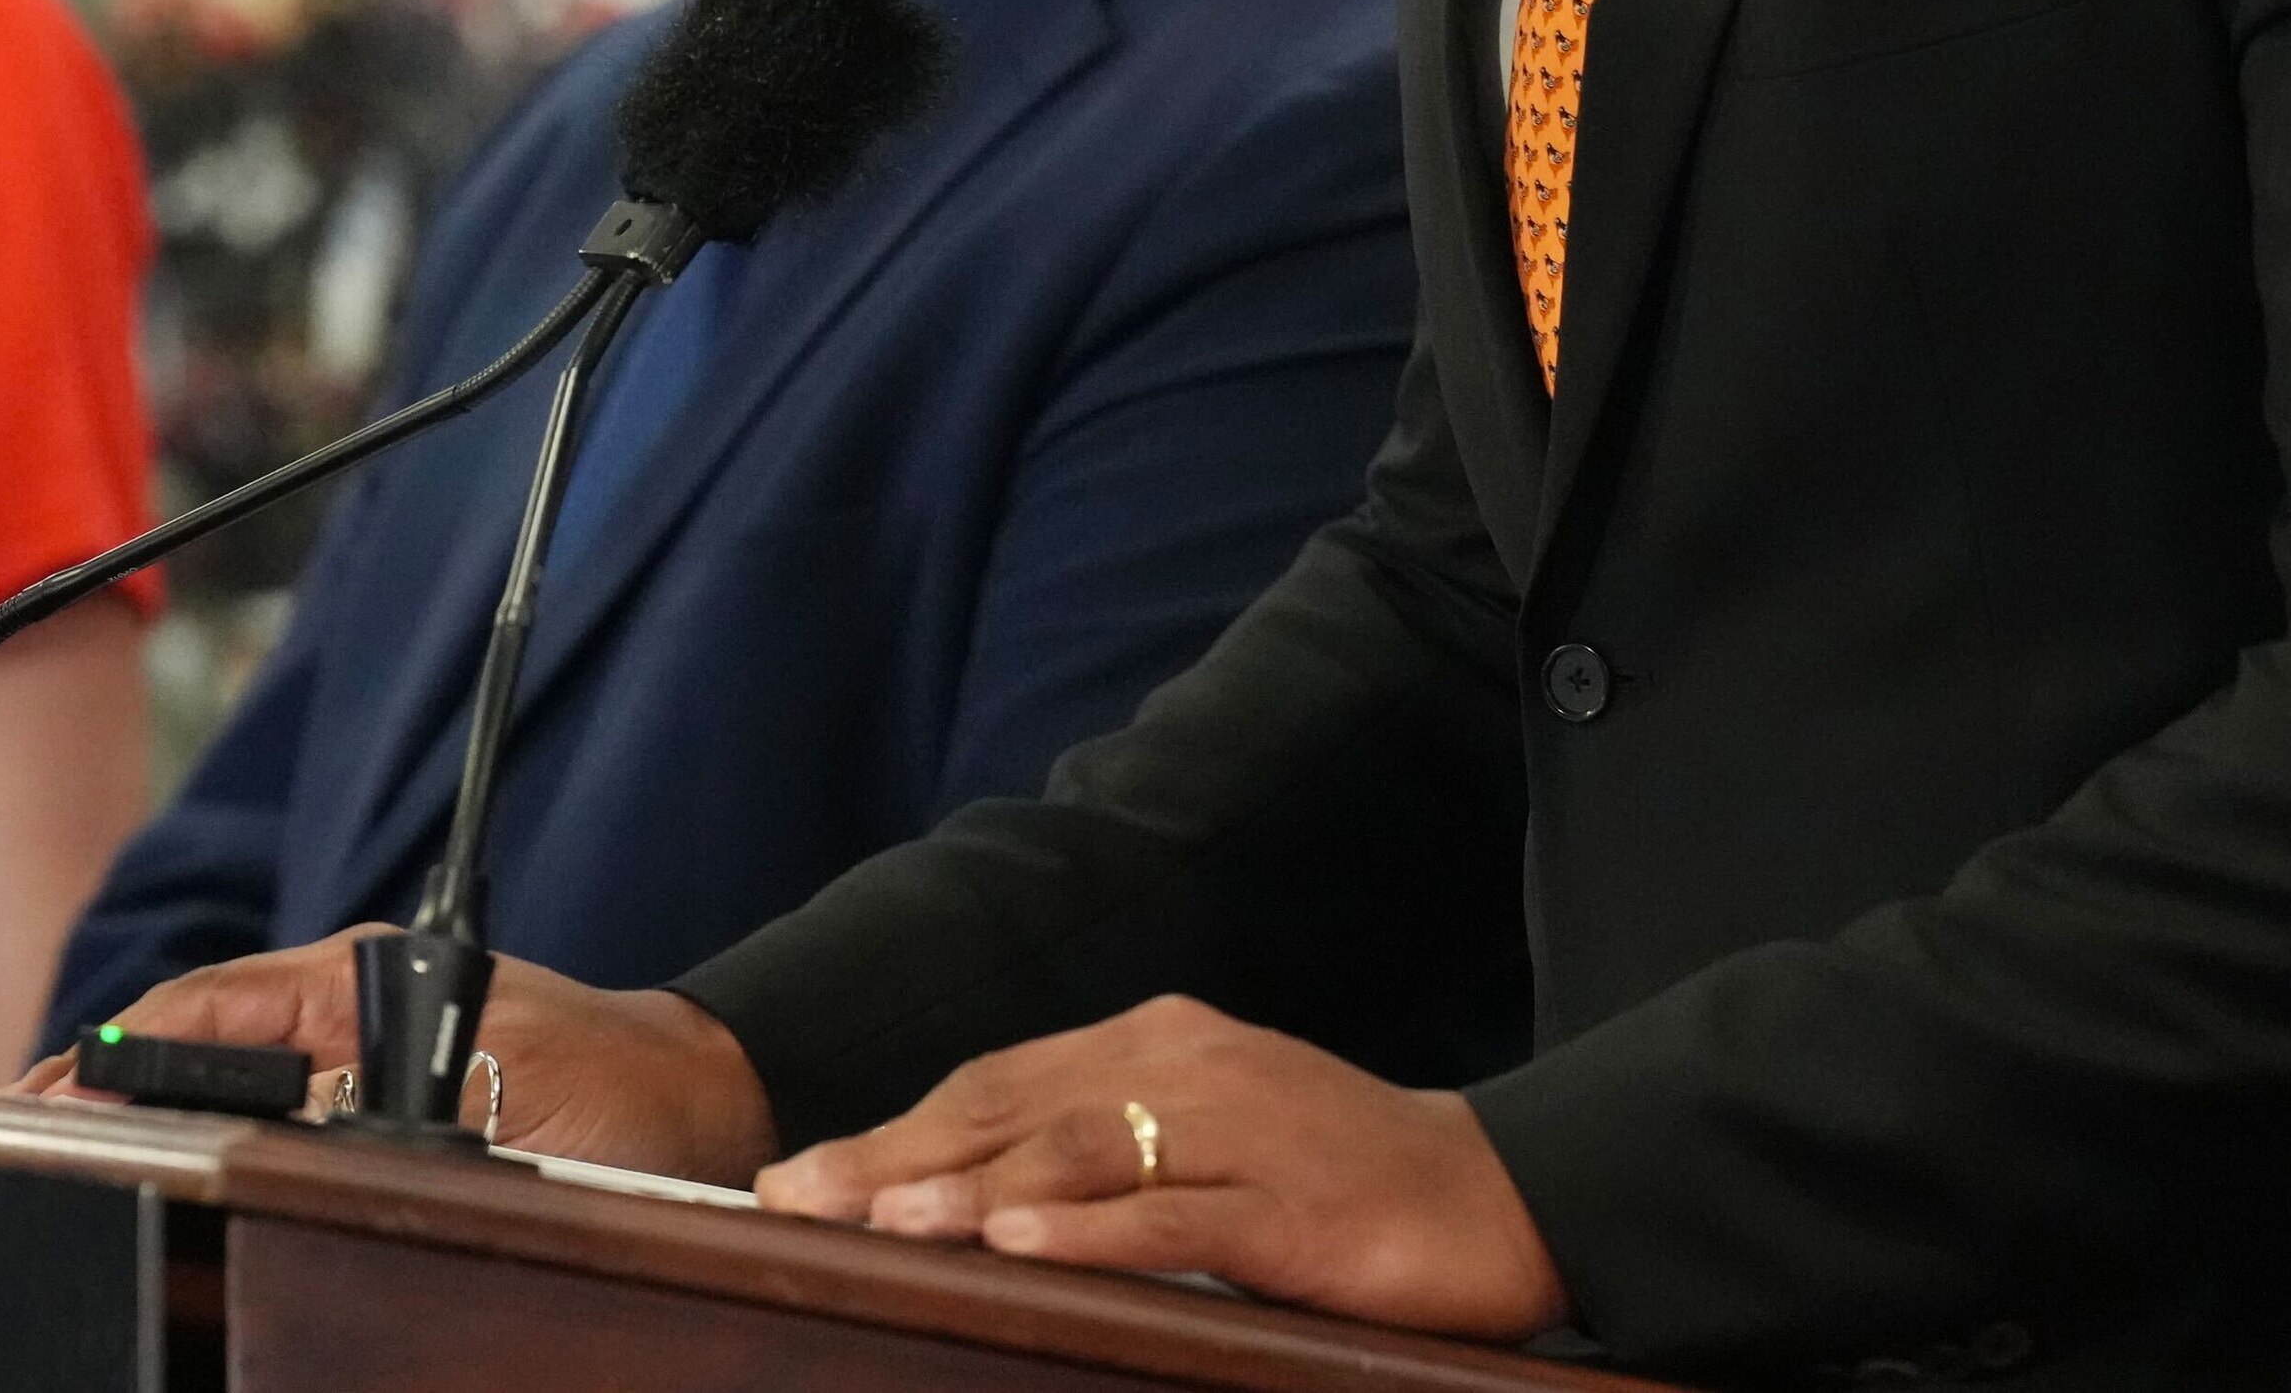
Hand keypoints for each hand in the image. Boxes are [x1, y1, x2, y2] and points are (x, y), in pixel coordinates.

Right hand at [14, 926, 780, 1182]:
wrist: (700, 1108)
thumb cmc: (621, 1090)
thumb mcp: (498, 1096)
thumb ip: (386, 1102)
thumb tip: (277, 1120)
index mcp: (359, 979)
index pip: (201, 1006)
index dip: (111, 1057)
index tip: (40, 1100)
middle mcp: (342, 1012)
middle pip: (184, 1046)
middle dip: (100, 1090)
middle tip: (18, 1144)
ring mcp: (350, 1062)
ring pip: (213, 1089)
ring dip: (143, 1122)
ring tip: (62, 1169)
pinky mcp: (368, 1117)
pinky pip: (262, 1130)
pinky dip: (202, 1149)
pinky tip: (157, 1188)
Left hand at [758, 996, 1566, 1338]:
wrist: (1495, 1196)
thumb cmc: (1334, 1186)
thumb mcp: (1205, 1149)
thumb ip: (1104, 1155)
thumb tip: (974, 1202)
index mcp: (1159, 1044)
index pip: (999, 1084)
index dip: (895, 1129)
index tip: (796, 1181)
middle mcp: (1187, 1064)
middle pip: (1015, 1108)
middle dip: (896, 1154)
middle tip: (795, 1200)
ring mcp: (1239, 1128)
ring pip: (1081, 1150)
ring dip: (971, 1185)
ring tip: (879, 1216)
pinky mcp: (1288, 1200)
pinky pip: (1174, 1212)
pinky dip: (1090, 1227)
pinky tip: (1020, 1244)